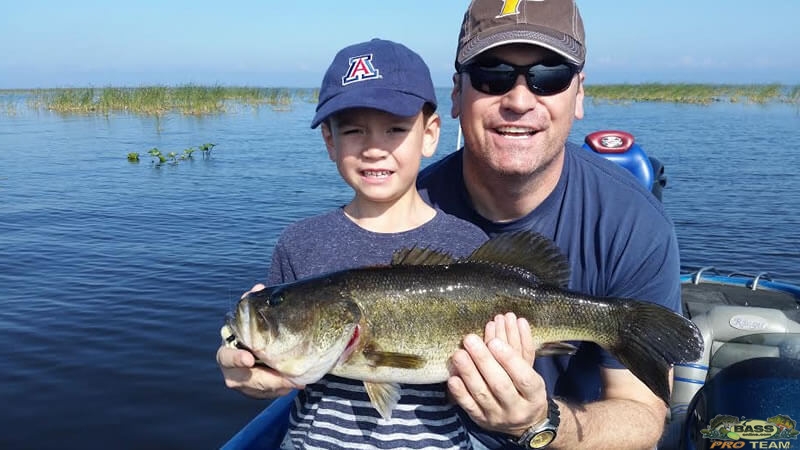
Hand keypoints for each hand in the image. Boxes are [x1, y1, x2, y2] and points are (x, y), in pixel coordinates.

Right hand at [216, 283, 302, 398]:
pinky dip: (280, 390)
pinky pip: (267, 395)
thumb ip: (254, 303)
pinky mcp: (254, 391)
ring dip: (276, 386)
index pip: (225, 356)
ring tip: (296, 381)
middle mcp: (231, 369)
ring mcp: (242, 382)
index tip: (249, 359)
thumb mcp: (254, 316)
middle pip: (240, 380)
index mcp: (228, 348)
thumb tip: (258, 286)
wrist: (261, 342)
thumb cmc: (256, 328)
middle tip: (284, 379)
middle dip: (263, 380)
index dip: (235, 359)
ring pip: (256, 390)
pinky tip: (294, 383)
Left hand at [447, 313, 547, 436]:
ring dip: (469, 373)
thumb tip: (514, 319)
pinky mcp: (481, 421)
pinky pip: (469, 407)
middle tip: (470, 340)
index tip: (494, 342)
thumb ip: (520, 347)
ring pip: (483, 395)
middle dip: (484, 361)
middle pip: (501, 384)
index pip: (523, 377)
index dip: (509, 359)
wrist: (525, 422)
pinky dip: (460, 393)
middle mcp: (518, 408)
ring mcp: (498, 417)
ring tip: (459, 354)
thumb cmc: (526, 389)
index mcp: (534, 394)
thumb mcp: (531, 371)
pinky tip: (452, 378)